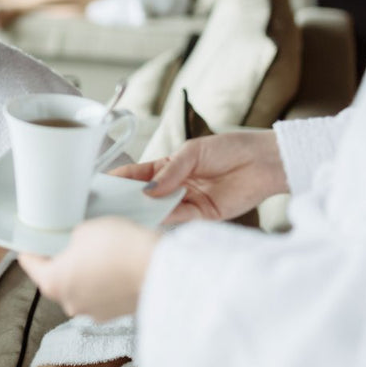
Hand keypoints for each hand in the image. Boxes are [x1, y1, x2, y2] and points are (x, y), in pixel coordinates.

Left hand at [19, 217, 158, 320]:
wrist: (160, 268)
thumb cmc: (119, 246)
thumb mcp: (84, 229)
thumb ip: (68, 239)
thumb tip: (72, 244)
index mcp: (52, 283)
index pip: (29, 262)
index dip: (32, 244)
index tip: (38, 234)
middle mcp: (68, 303)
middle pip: (55, 276)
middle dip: (62, 258)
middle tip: (73, 238)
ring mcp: (92, 312)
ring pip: (79, 286)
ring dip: (85, 271)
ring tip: (101, 251)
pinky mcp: (114, 315)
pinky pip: (100, 294)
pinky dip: (104, 282)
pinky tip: (116, 266)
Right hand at [109, 130, 287, 223]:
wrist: (264, 161)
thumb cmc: (231, 148)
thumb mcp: (193, 152)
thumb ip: (170, 171)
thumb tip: (147, 191)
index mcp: (168, 167)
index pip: (137, 175)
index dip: (119, 179)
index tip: (101, 186)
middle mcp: (175, 186)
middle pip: (145, 196)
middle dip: (128, 200)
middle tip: (109, 206)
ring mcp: (188, 202)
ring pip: (161, 209)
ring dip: (146, 211)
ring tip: (128, 213)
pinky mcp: (204, 215)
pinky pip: (181, 217)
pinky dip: (168, 216)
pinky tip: (156, 213)